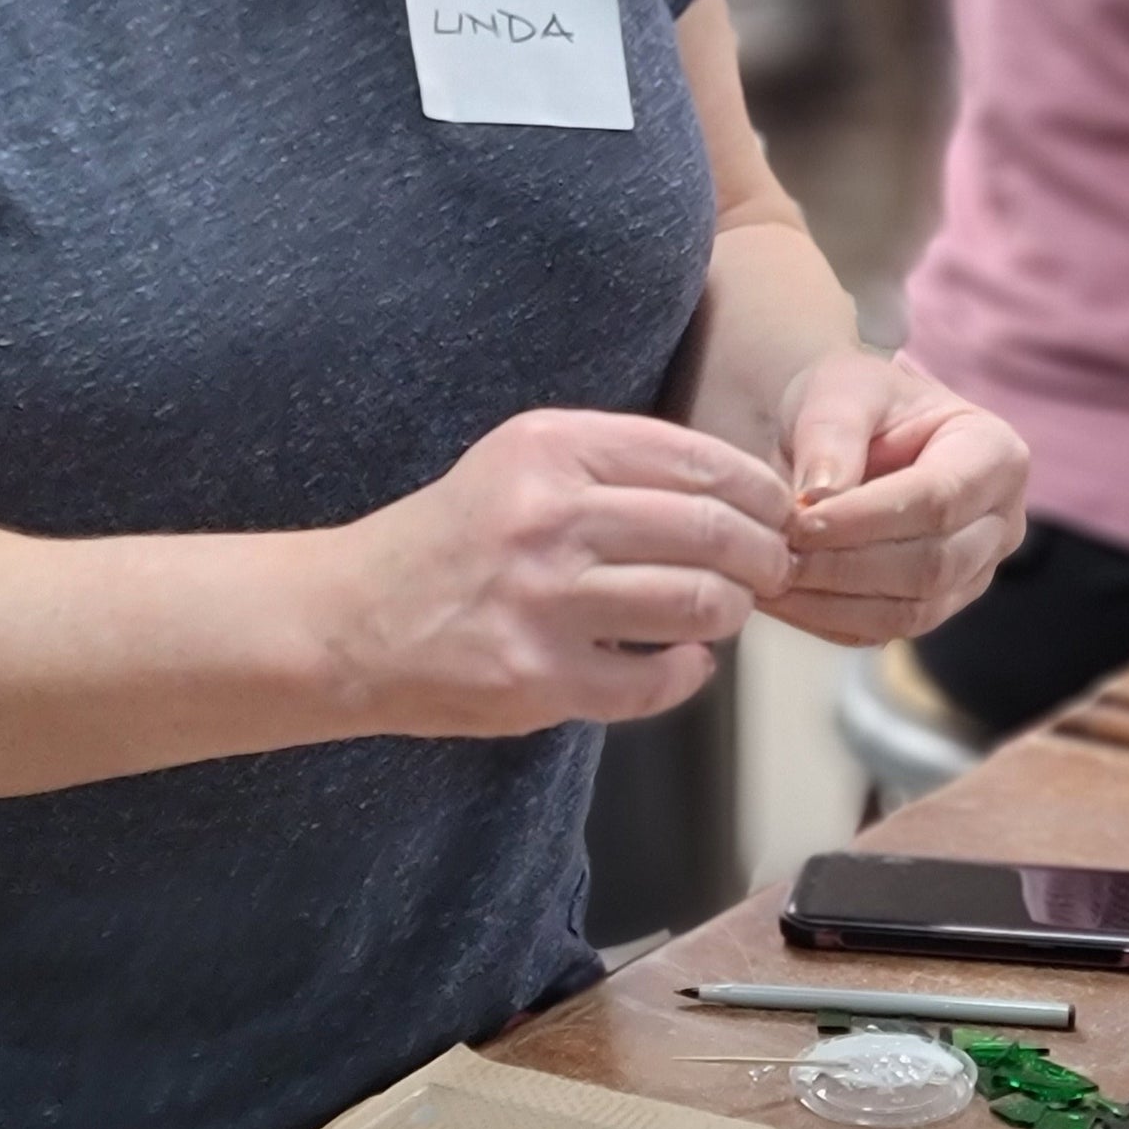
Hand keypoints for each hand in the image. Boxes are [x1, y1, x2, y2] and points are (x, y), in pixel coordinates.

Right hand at [336, 410, 794, 736]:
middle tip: (772, 569)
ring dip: (731, 614)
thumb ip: (612, 466)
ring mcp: (543, 601)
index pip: (698, 459)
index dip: (759, 491)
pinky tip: (682, 663)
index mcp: (549, 448)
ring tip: (724, 614)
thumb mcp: (518, 464)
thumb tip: (732, 491)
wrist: (349, 620)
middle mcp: (549, 517)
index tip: (778, 512)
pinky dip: (686, 675)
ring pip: (696, 604)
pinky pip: (654, 681)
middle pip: (711, 531)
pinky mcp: (538, 677)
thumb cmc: (449, 541)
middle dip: (764, 555)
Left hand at [768, 351, 1028, 647]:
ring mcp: (972, 572)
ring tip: (769, 578)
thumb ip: (832, 437)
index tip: (802, 520)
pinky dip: (826, 620)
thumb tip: (819, 498)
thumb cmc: (851, 399)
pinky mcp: (932, 606)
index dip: (867, 518)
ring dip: (832, 602)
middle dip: (846, 566)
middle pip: (933, 564)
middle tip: (776, 554)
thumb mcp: (839, 392)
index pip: (939, 500)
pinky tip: (779, 597)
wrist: (842, 432)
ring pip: (911, 611)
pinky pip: (884, 630)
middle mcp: (999, 523)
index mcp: (995, 456)